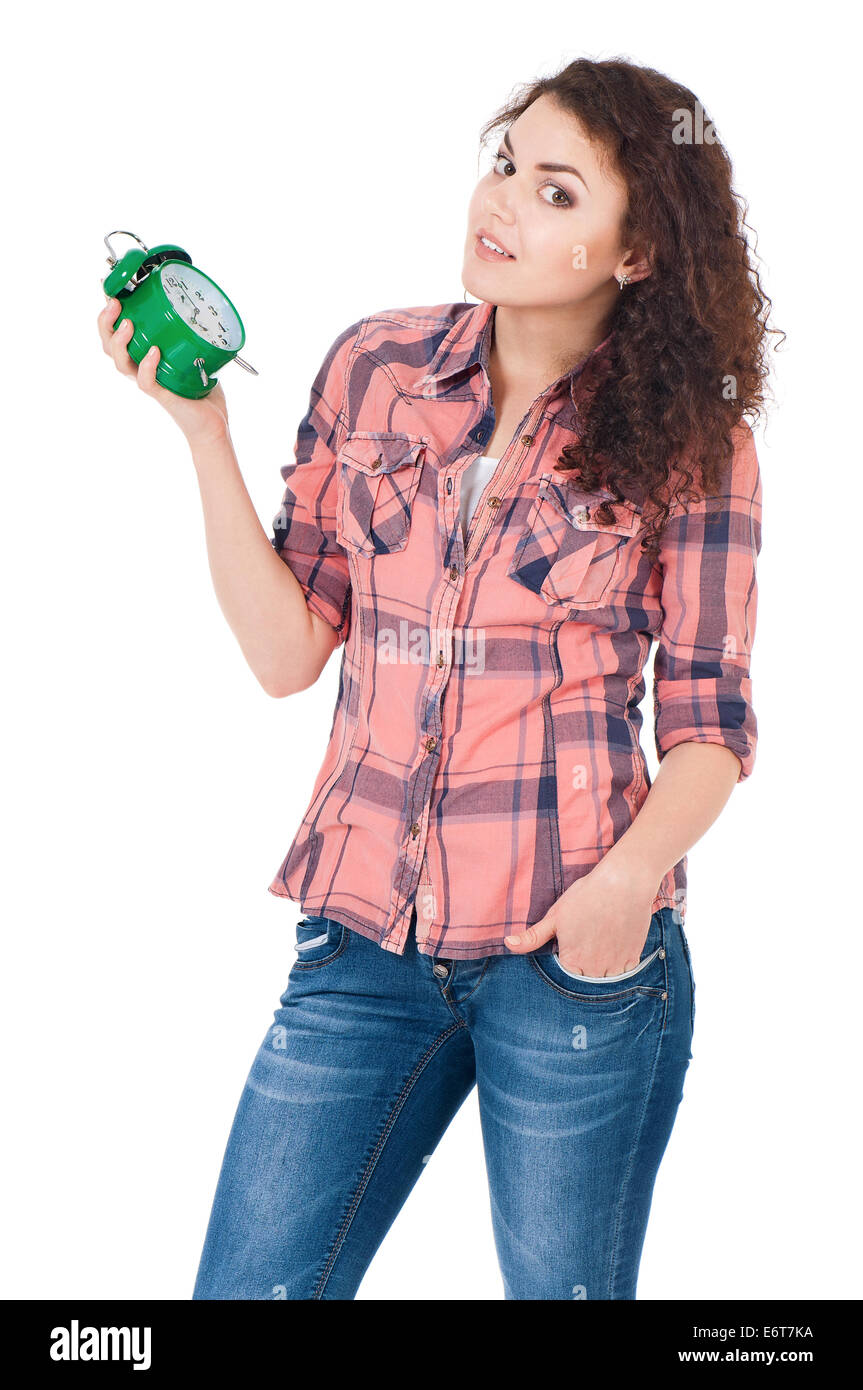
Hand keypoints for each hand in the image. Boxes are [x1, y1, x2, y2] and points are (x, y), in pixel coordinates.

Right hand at [97, 295, 230, 447]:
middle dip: (105, 323)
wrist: (212, 423)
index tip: (109, 291)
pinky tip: (153, 352)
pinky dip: (147, 366)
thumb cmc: (202, 389)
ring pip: (120, 363)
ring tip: (127, 324)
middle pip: (108, 346)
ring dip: (120, 341)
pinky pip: (146, 382)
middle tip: (114, 303)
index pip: (116, 333)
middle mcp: (141, 369)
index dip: (108, 314)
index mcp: (143, 356)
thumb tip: (202, 304)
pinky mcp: (162, 396)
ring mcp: (150, 382)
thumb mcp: (196, 353)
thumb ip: (192, 332)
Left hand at [503, 857, 658, 975]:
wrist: (623, 883)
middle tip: (588, 938)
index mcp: (572, 962)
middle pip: (585, 979)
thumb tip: (508, 944)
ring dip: (602, 967)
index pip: (565, 976)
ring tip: (600, 941)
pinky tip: (614, 943)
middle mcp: (594, 970)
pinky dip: (618, 963)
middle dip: (584, 965)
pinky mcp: (633, 959)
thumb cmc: (586, 896)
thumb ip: (532, 937)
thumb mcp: (555, 916)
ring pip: (605, 978)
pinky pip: (623, 972)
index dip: (566, 959)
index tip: (571, 943)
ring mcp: (616, 966)